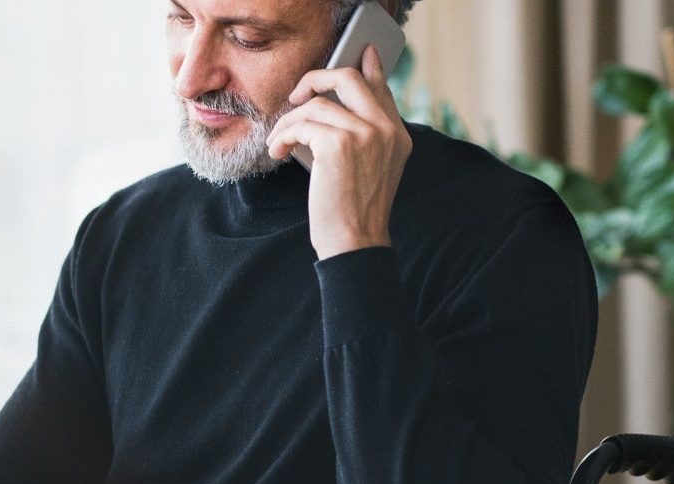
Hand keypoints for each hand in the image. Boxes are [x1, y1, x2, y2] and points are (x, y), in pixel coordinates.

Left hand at [266, 44, 412, 259]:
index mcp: (396, 135)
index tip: (362, 52)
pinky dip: (282, 136)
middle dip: (315, 79)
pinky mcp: (339, 144)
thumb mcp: (367, 168)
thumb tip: (331, 107)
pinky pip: (301, 124)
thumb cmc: (352, 210)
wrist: (354, 242)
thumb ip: (361, 135)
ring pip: (316, 103)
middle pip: (348, 78)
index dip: (368, 67)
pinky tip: (278, 151)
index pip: (380, 88)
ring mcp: (365, 134)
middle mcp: (385, 130)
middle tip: (296, 95)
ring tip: (279, 140)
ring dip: (288, 120)